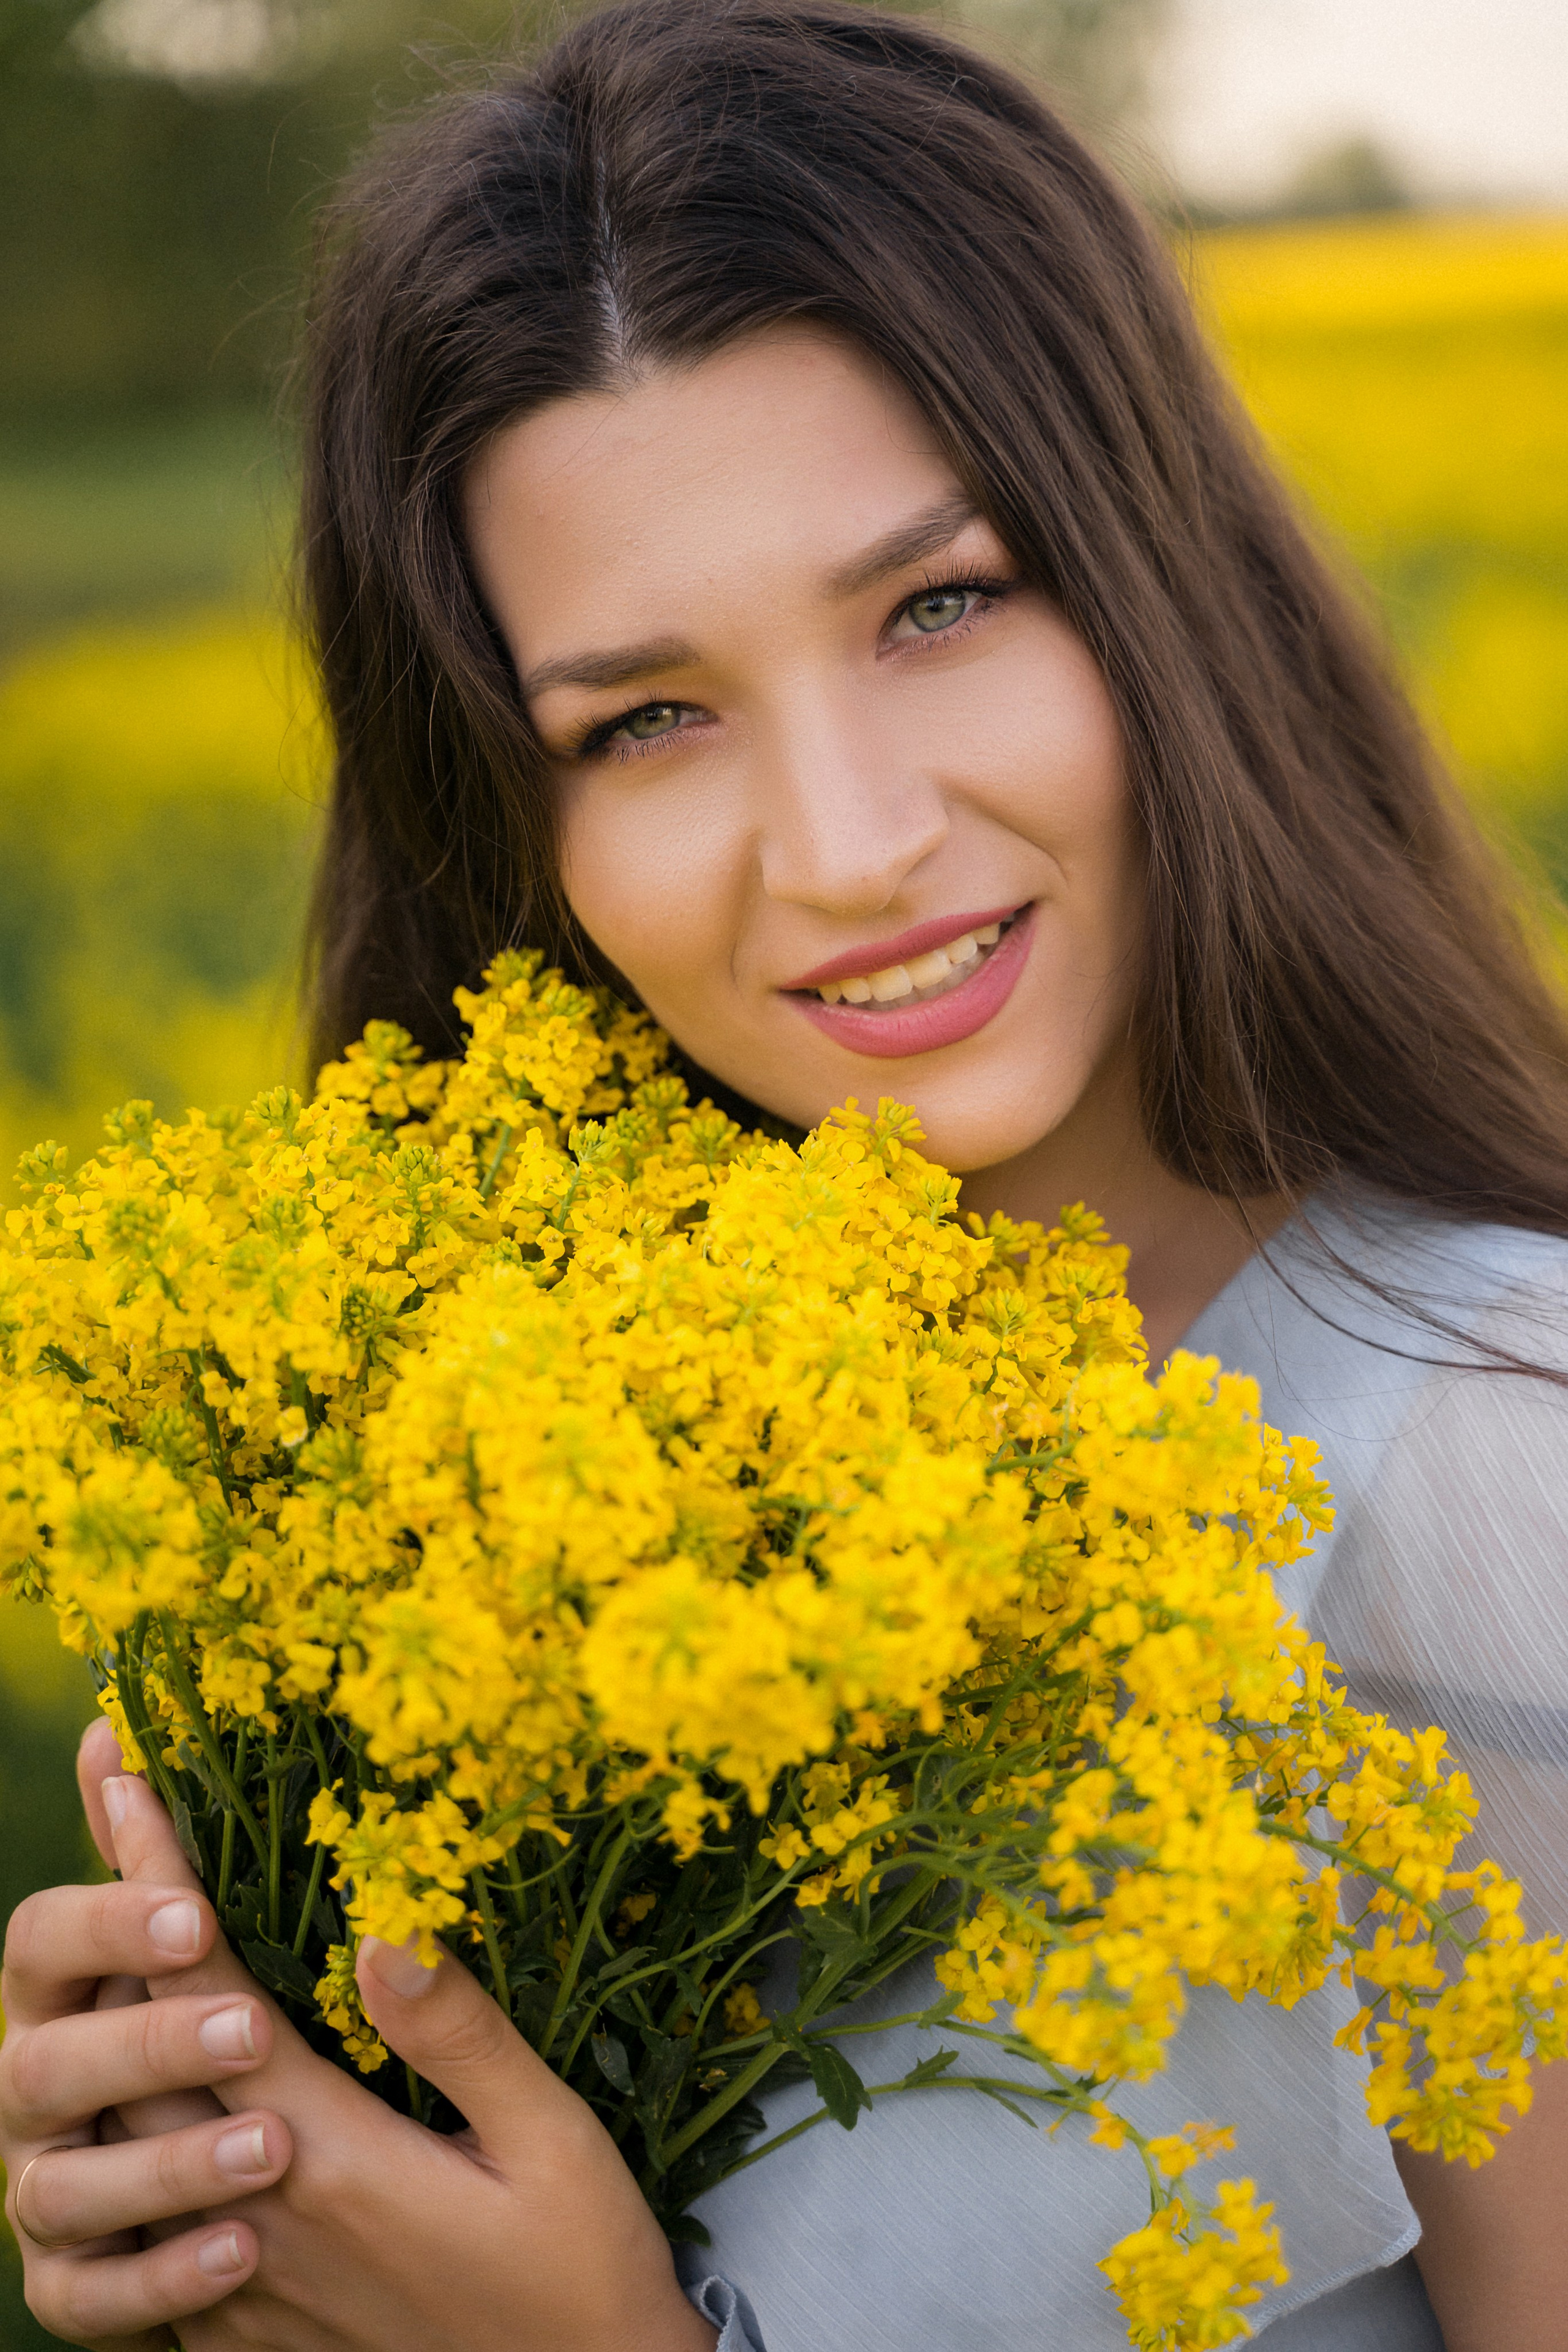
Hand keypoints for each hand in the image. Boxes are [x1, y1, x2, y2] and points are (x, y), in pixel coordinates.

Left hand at [1, 1721, 716, 2351]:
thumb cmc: (578, 2271)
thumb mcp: (550, 2143)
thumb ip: (462, 2038)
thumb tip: (384, 1926)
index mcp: (329, 2156)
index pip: (210, 1992)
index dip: (162, 1878)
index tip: (124, 1779)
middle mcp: (258, 2215)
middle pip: (137, 2055)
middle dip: (114, 1930)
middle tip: (107, 1819)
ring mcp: (238, 2283)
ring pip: (123, 2142)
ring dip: (113, 2033)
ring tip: (116, 1943)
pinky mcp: (238, 2334)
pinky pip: (143, 2229)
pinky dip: (134, 2141)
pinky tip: (158, 2095)